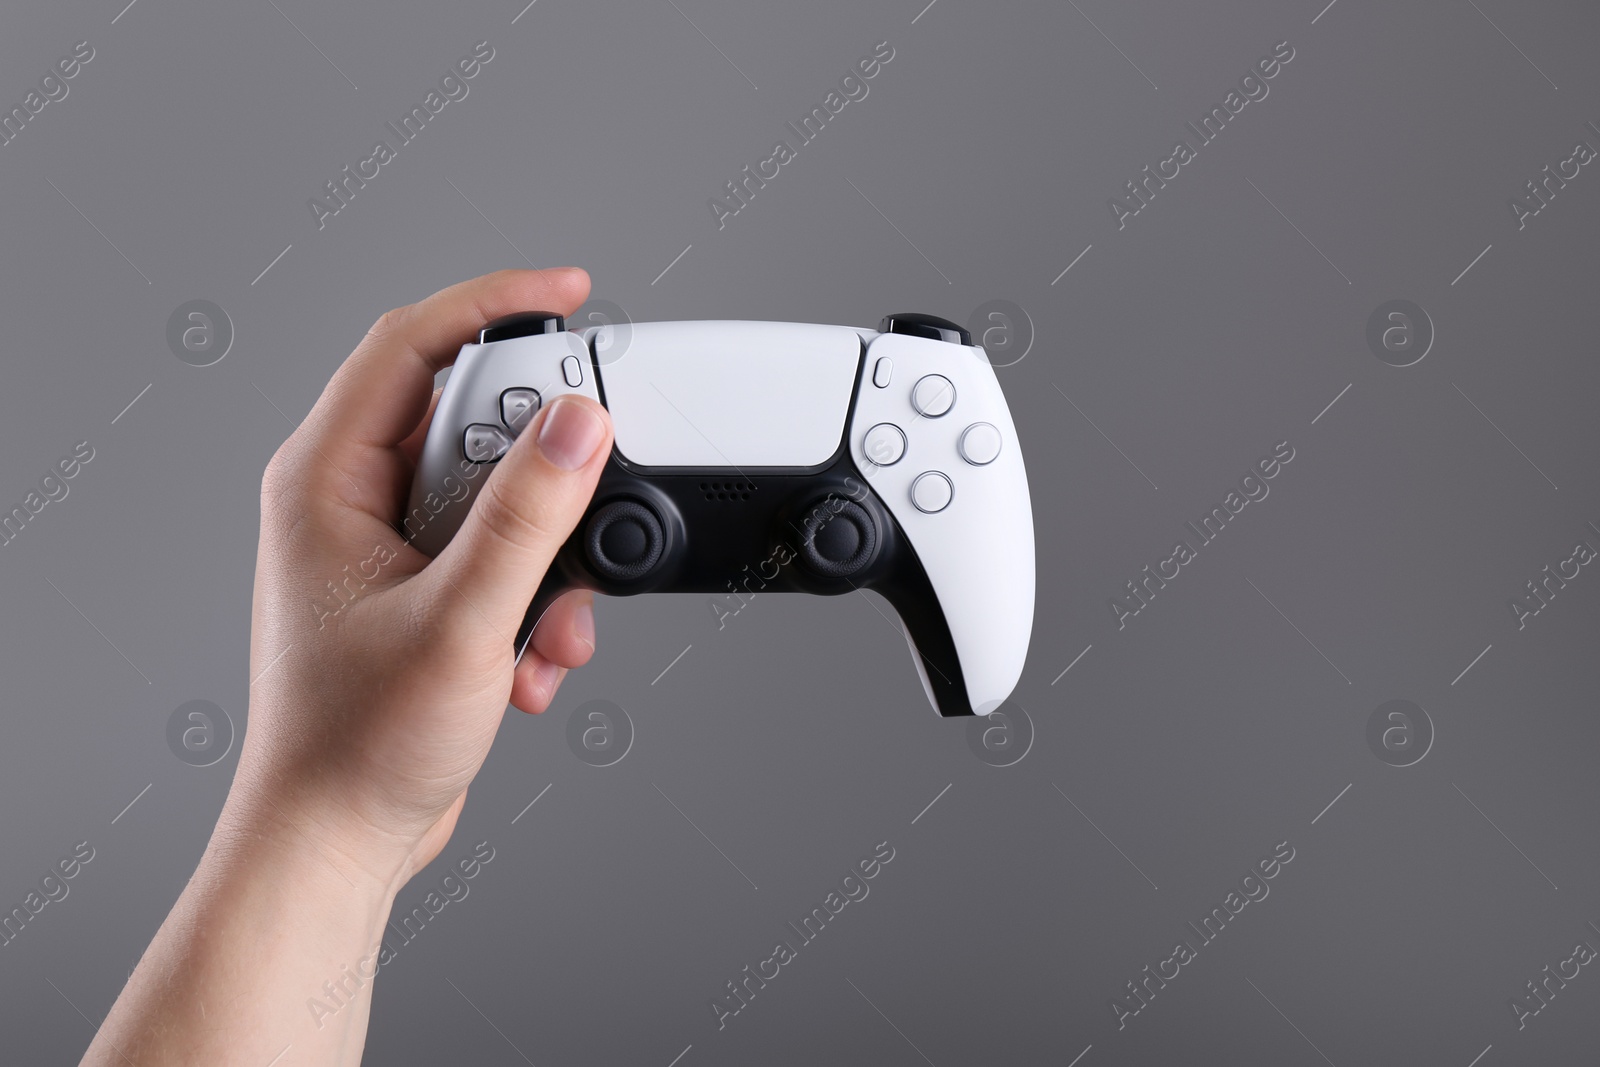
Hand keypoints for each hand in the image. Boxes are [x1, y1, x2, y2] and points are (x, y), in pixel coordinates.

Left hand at [233, 267, 613, 891]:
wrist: (337, 842)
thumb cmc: (355, 748)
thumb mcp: (460, 623)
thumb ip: (527, 517)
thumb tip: (579, 424)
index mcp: (325, 480)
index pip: (412, 344)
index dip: (495, 304)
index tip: (571, 294)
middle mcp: (352, 500)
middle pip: (476, 421)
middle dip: (545, 479)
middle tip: (579, 511)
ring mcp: (391, 548)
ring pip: (503, 497)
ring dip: (549, 560)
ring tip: (544, 626)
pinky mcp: (427, 589)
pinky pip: (506, 555)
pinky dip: (538, 602)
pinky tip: (528, 662)